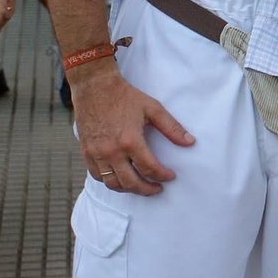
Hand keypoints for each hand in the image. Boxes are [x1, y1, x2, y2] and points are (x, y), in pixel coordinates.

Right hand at [72, 64, 195, 195]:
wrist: (95, 88)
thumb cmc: (125, 97)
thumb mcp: (153, 109)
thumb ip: (172, 128)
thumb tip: (190, 142)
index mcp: (130, 141)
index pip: (149, 168)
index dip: (162, 175)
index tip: (171, 177)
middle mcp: (111, 151)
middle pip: (130, 182)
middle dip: (147, 189)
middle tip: (158, 188)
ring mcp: (96, 154)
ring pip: (112, 183)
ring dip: (129, 189)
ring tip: (141, 186)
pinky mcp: (86, 153)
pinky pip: (97, 176)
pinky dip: (110, 181)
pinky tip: (121, 178)